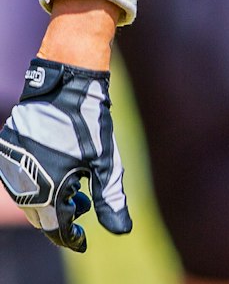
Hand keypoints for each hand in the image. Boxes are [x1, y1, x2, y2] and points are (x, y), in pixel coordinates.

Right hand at [0, 58, 130, 251]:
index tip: (83, 241)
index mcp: (46, 188)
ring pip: (28, 197)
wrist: (67, 81)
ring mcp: (10, 165)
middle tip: (83, 204)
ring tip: (75, 186)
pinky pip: (19, 176)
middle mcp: (22, 181)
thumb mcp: (105, 160)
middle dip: (62, 215)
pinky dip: (37, 180)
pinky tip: (58, 170)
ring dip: (49, 198)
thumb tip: (122, 230)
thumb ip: (111, 198)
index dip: (70, 238)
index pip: (55, 227)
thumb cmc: (89, 121)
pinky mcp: (5, 149)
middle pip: (40, 214)